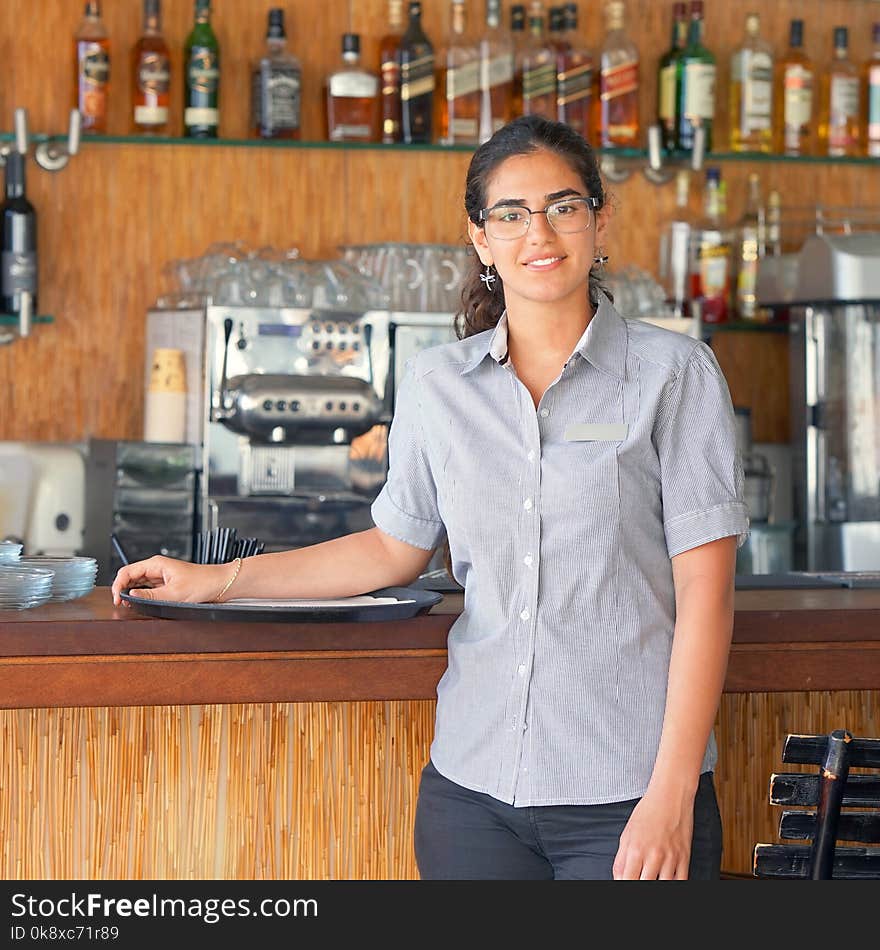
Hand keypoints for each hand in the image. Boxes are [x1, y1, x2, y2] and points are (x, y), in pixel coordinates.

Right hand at [111, 556, 228, 606]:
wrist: (220, 584)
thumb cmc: (202, 583)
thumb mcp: (174, 593)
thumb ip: (150, 596)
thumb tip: (131, 595)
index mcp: (156, 564)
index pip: (127, 571)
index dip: (118, 585)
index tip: (117, 598)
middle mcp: (157, 568)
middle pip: (130, 577)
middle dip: (123, 589)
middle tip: (122, 604)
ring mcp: (161, 577)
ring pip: (138, 584)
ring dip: (132, 593)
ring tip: (130, 604)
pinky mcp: (166, 585)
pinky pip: (148, 589)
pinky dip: (142, 596)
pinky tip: (142, 603)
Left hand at [612, 786, 694, 879]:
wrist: (671, 795)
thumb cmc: (648, 811)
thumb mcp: (627, 834)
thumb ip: (621, 860)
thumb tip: (618, 879)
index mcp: (636, 850)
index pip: (627, 881)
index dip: (624, 885)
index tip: (625, 883)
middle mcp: (654, 856)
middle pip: (645, 885)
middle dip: (639, 884)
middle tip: (639, 877)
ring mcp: (671, 858)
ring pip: (663, 886)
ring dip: (656, 883)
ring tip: (652, 877)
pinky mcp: (685, 858)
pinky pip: (681, 881)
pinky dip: (672, 883)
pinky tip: (665, 879)